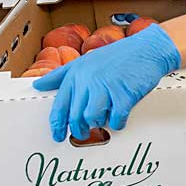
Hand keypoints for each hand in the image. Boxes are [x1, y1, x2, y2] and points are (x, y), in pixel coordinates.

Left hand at [33, 24, 181, 141]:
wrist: (148, 49)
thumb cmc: (118, 56)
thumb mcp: (86, 61)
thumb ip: (61, 75)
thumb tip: (37, 85)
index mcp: (76, 73)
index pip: (60, 105)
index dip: (57, 124)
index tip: (58, 136)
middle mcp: (88, 79)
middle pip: (76, 116)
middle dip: (79, 129)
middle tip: (83, 134)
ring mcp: (106, 86)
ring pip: (93, 118)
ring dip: (99, 123)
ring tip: (105, 119)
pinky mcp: (124, 94)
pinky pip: (116, 118)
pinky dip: (118, 122)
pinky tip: (120, 118)